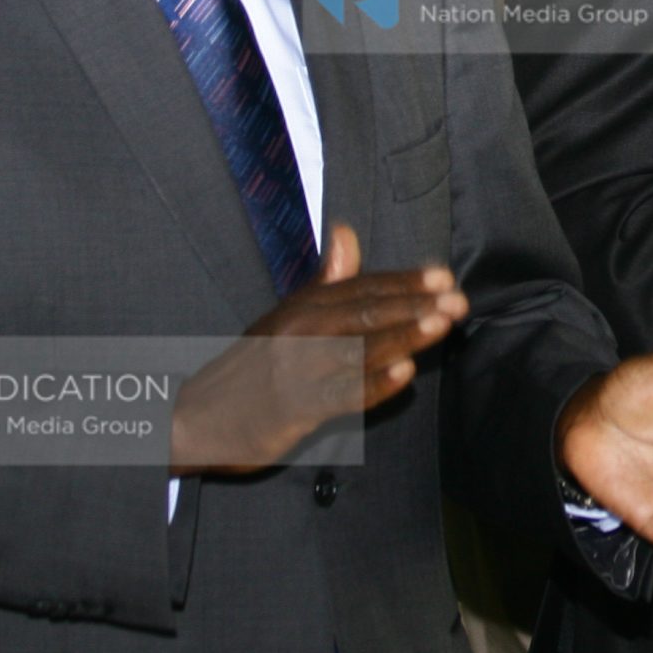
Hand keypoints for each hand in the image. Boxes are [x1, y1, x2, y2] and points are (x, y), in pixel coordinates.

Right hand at [169, 224, 463, 474]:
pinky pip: (340, 395)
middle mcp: (297, 332)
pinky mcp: (291, 409)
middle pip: (363, 313)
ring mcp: (294, 370)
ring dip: (403, 336)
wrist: (195, 420)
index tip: (442, 275)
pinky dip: (373, 384)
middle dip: (414, 305)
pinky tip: (405, 374)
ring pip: (357, 350)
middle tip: (457, 299)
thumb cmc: (254, 367)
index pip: (359, 288)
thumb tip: (348, 232)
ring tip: (441, 323)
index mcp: (300, 307)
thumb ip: (325, 281)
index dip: (402, 282)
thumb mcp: (285, 317)